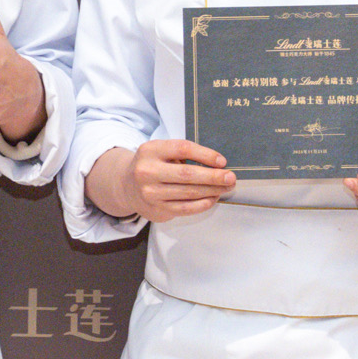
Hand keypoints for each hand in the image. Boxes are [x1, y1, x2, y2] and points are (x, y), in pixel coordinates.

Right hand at [92, 137, 232, 222]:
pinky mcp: (156, 209)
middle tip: (231, 177)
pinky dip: (202, 204)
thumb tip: (217, 165)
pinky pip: (185, 208)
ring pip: (188, 193)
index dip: (205, 155)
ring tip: (226, 187)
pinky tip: (213, 198)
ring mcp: (150, 193)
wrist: (126, 186)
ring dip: (212, 191)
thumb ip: (183, 154)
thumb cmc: (152, 165)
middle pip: (187, 174)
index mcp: (150, 151)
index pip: (182, 149)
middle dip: (213, 176)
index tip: (222, 161)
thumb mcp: (160, 151)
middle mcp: (147, 171)